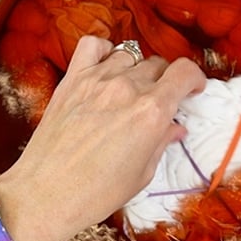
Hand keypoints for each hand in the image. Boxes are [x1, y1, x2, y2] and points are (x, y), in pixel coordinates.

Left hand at [0, 36, 206, 240]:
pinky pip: (93, 46)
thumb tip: (175, 128)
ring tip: (129, 91)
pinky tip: (105, 68)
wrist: (46, 195)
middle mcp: (127, 88)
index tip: (192, 89)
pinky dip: (104, 51)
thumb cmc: (96, 193)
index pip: (184, 72)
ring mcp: (97, 80)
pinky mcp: (71, 80)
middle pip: (158, 65)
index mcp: (152, 112)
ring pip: (129, 55)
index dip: (194, 78)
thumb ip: (161, 142)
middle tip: (158, 102)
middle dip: (165, 81)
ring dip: (135, 69)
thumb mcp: (142, 174)